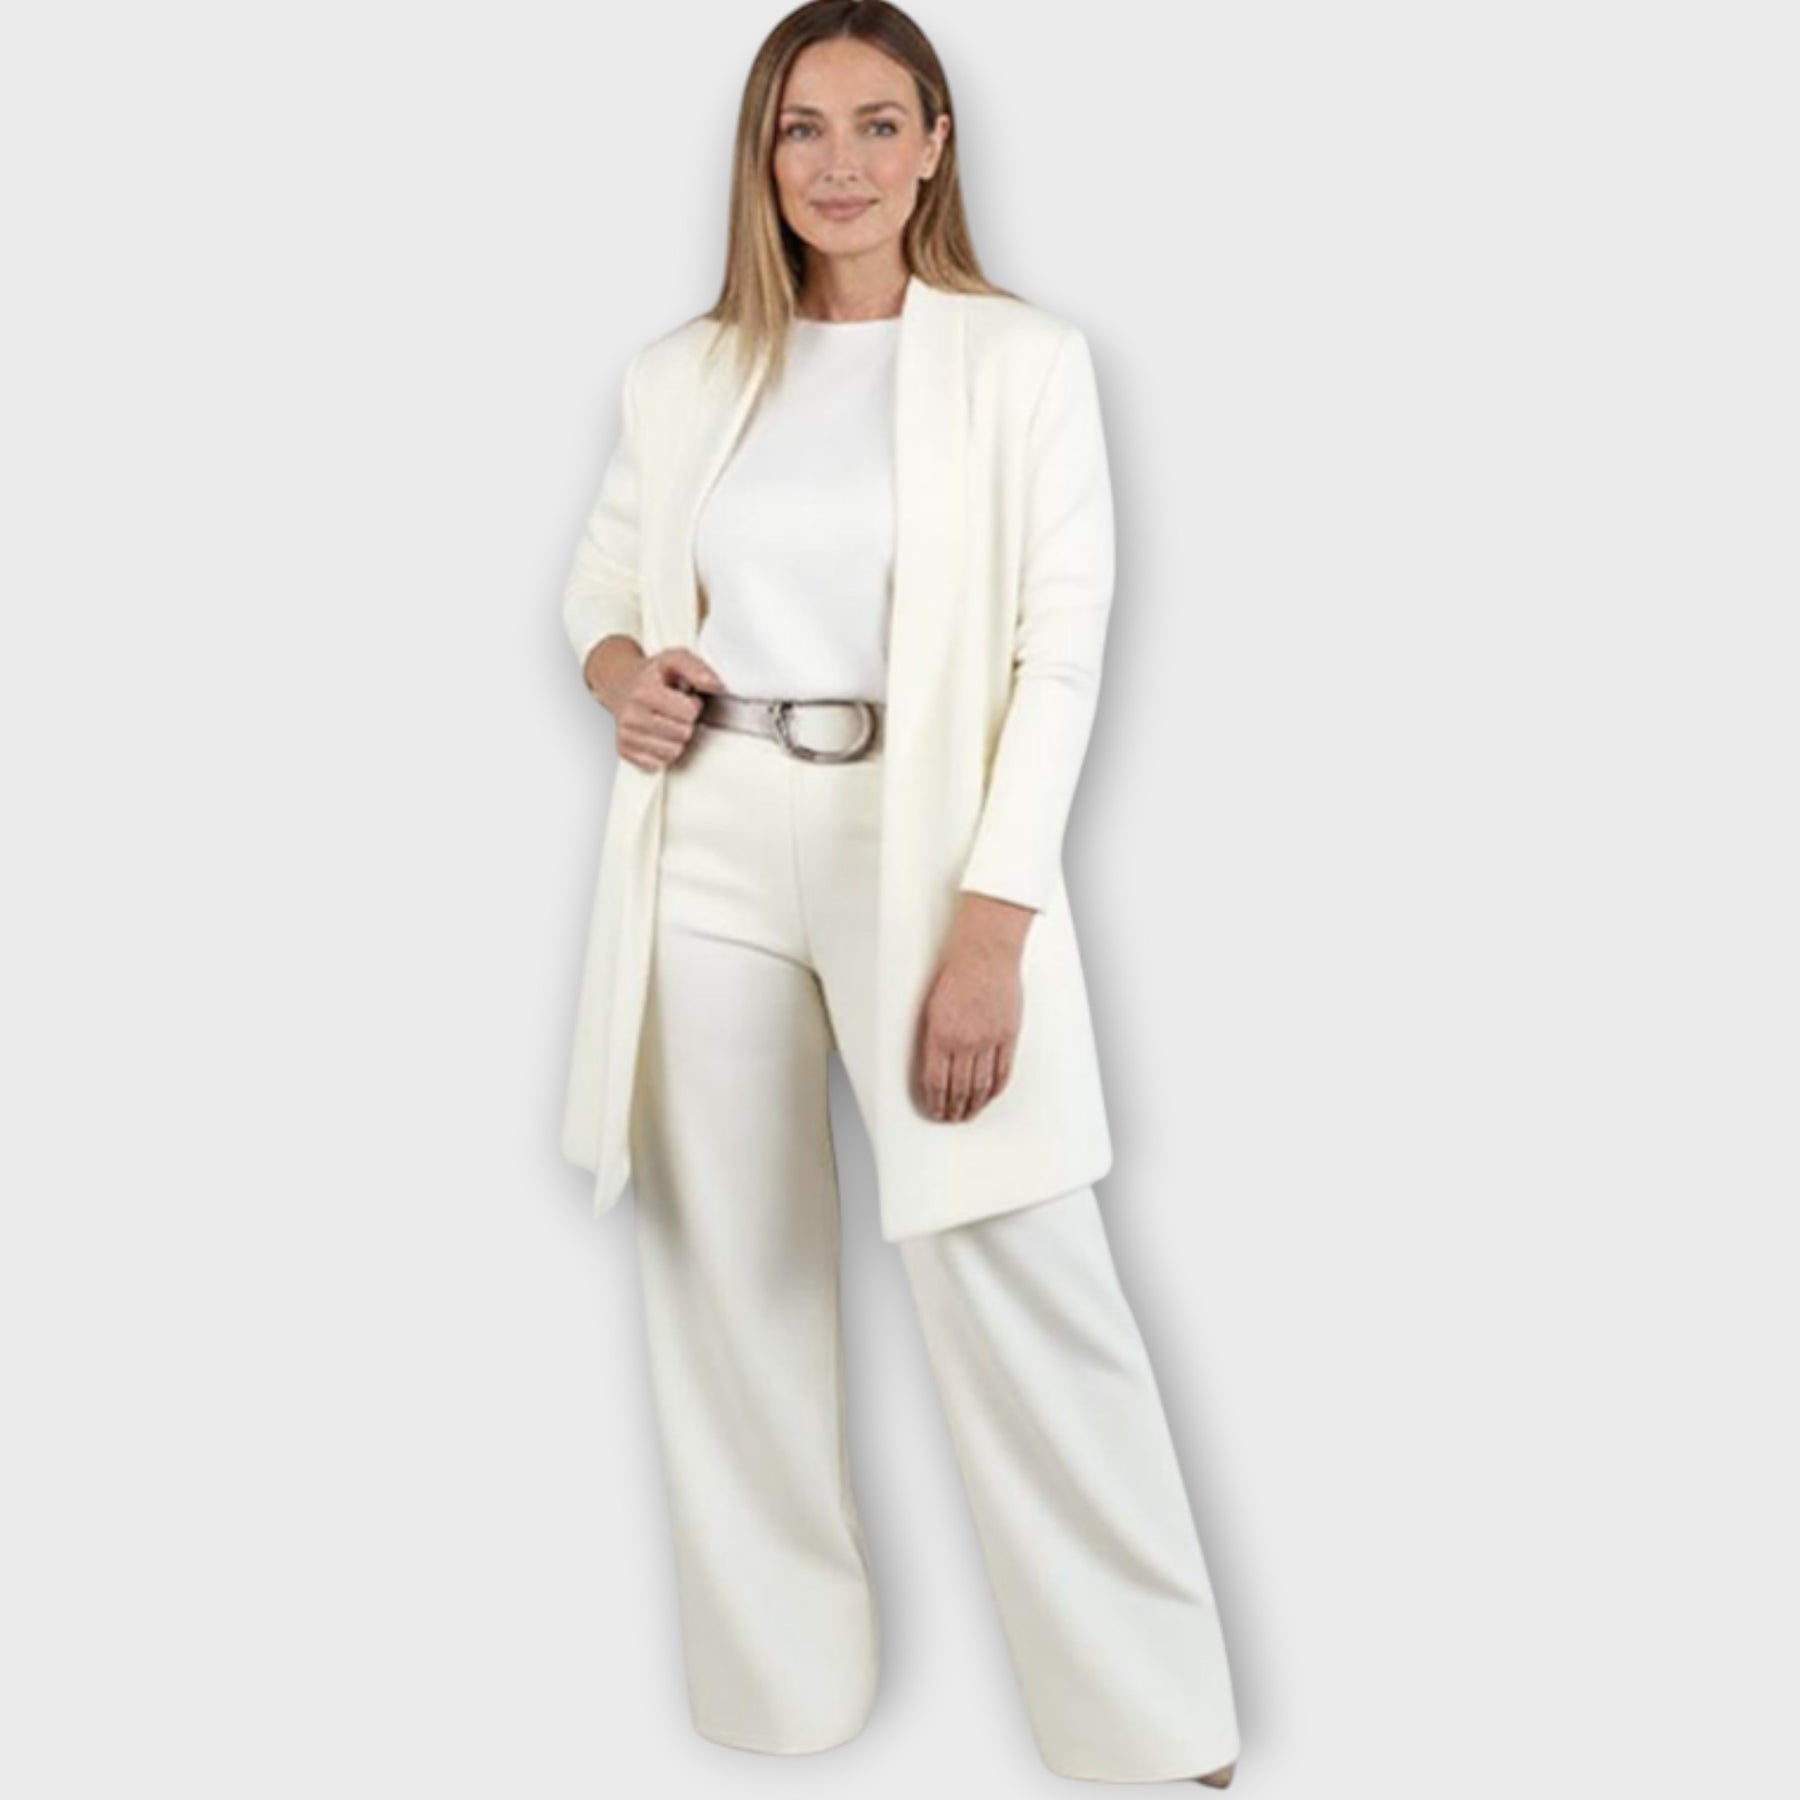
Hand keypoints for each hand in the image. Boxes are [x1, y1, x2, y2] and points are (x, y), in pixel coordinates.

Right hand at [587, 641, 726, 772]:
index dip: (693, 704)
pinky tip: (658, 734)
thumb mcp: (676, 658)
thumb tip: (715, 685)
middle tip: (676, 710)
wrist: (621, 682)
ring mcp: (626, 734)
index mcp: (644, 691)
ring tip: (667, 721)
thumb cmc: (653, 674)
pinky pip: (659, 763)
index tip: (685, 697)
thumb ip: (697, 669)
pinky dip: (663, 751)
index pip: (689, 713)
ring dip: (676, 739)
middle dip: (686, 723)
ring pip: (673, 752)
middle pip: (683, 734)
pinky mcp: (624, 750)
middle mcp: (631, 714)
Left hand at [913, 894, 1033, 1120]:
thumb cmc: (957, 975)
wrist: (985, 955)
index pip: (934, 1082)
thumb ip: (934, 1040)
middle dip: (952, 1109)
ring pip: (980, 1086)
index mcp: (939, 1035)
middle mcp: (963, 1041)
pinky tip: (989, 1097)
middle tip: (949, 1118)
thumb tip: (934, 1070)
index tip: (933, 1111)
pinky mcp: (1008, 1035)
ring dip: (973, 1105)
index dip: (934, 1102)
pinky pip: (1002, 1072)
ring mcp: (988, 1040)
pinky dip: (995, 1089)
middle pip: (958, 1088)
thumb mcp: (932, 1009)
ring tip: (968, 1115)